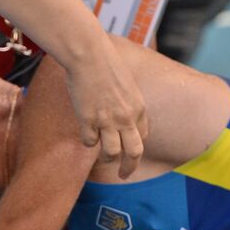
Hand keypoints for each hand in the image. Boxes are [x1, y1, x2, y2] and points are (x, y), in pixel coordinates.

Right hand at [66, 40, 147, 176]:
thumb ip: (127, 102)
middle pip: (133, 152)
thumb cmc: (106, 63)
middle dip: (129, 167)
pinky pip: (89, 142)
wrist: (89, 55)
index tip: (130, 151)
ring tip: (102, 160)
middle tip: (123, 174)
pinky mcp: (88, 120)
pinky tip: (85, 135)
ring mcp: (107, 120)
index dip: (136, 145)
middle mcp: (126, 117)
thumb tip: (122, 114)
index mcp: (138, 107)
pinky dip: (88, 141)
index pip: (143, 136)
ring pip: (111, 152)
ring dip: (107, 159)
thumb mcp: (127, 84)